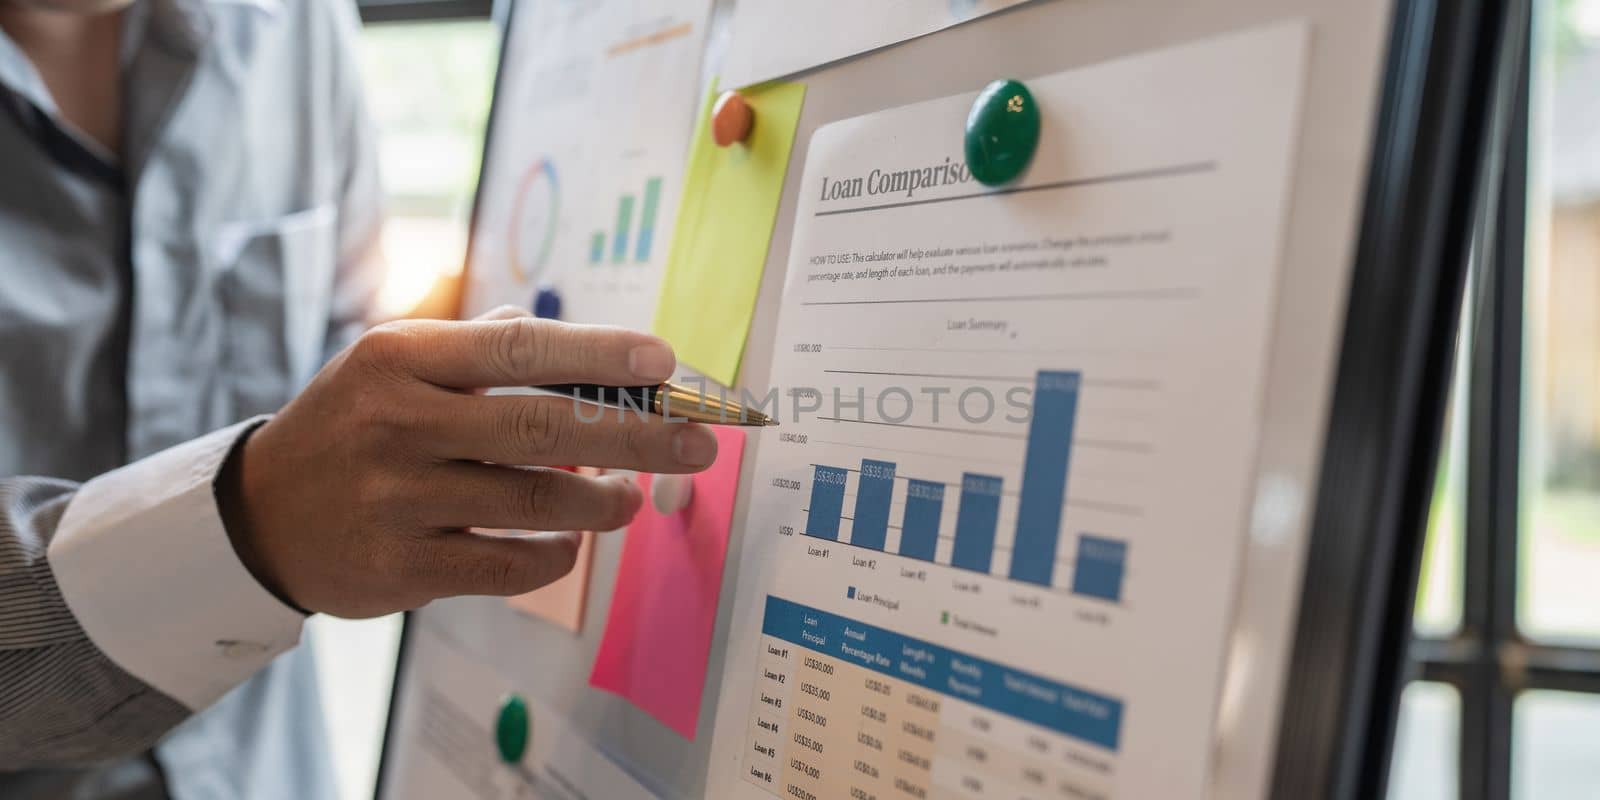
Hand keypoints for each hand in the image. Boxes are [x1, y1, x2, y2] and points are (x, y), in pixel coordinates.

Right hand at [216, 309, 717, 617]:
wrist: (262, 517)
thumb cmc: (352, 426)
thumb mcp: (391, 365)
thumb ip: (479, 347)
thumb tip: (577, 340)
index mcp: (401, 359)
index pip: (519, 348)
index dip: (599, 353)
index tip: (665, 360)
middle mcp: (399, 424)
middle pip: (545, 427)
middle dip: (638, 434)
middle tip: (697, 441)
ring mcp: (400, 501)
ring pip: (537, 500)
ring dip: (604, 501)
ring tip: (633, 497)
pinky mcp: (404, 569)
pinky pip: (512, 564)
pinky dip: (558, 553)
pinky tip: (571, 540)